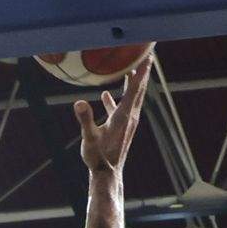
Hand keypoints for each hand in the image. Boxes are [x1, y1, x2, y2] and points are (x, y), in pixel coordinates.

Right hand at [73, 55, 151, 175]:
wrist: (107, 174)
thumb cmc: (98, 158)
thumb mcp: (89, 138)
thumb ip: (85, 120)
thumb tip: (79, 102)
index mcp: (124, 116)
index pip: (135, 88)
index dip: (141, 71)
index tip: (147, 55)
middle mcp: (129, 116)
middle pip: (139, 89)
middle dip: (143, 71)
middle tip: (147, 53)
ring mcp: (127, 121)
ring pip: (132, 96)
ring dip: (133, 81)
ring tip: (132, 67)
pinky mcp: (121, 127)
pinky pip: (121, 107)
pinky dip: (118, 97)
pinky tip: (106, 94)